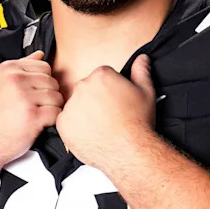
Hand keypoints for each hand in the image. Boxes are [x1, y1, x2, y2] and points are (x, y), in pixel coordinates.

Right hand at [0, 51, 63, 166]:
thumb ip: (20, 67)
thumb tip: (40, 53)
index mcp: (9, 68)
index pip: (44, 67)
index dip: (43, 82)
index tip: (33, 94)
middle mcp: (16, 79)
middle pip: (53, 82)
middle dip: (49, 96)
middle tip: (35, 108)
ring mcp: (24, 97)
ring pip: (57, 97)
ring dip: (52, 109)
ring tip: (36, 116)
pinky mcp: (32, 116)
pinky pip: (56, 113)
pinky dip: (52, 121)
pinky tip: (39, 124)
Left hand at [56, 54, 156, 168]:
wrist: (129, 150)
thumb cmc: (138, 122)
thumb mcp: (146, 92)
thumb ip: (141, 71)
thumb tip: (141, 58)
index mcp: (101, 75)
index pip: (101, 77)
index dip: (109, 89)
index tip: (115, 101)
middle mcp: (82, 86)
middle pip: (86, 89)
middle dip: (95, 100)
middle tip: (108, 115)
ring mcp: (71, 105)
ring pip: (75, 105)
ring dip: (84, 113)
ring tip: (100, 126)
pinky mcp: (63, 124)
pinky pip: (66, 122)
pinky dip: (75, 128)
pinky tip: (90, 133)